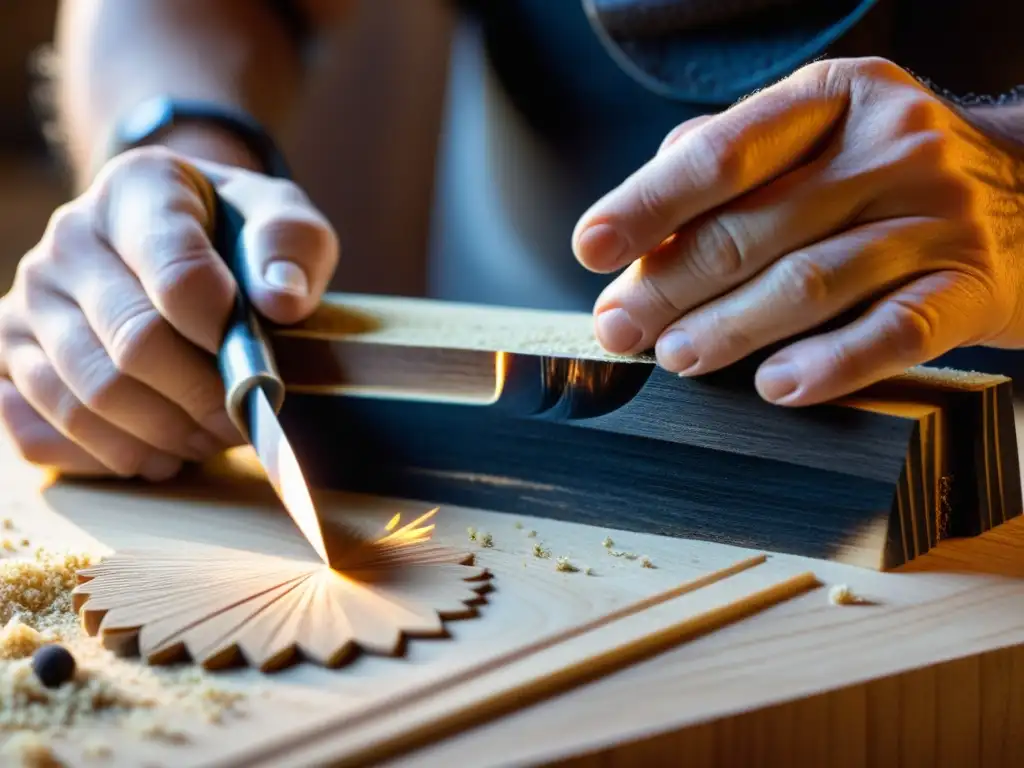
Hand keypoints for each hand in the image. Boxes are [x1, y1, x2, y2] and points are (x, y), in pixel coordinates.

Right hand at [0, 147, 338, 478]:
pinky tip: (160, 453)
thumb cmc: (237, 233)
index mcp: (139, 191)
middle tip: (245, 420)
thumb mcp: (282, 216)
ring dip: (165, 435)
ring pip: (91, 396)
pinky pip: (41, 431)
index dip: (227, 338)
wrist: (180, 240)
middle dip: (204, 399)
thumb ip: (291, 245)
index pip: (179, 278)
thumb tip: (281, 301)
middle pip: (134, 346)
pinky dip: (110, 457)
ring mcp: (30, 301)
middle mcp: (69, 240)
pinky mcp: (9, 356)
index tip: (263, 370)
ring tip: (211, 438)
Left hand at [573, 57, 1023, 404]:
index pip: (722, 153)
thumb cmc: (883, 175)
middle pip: (754, 227)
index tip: (589, 249)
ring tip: (676, 356)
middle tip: (620, 326)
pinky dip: (829, 364)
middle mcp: (892, 147)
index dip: (646, 204)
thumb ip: (728, 163)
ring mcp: (939, 217)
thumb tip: (639, 227)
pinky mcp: (972, 287)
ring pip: (811, 282)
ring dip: (729, 328)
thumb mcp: (815, 138)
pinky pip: (893, 332)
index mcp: (835, 97)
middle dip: (670, 284)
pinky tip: (775, 386)